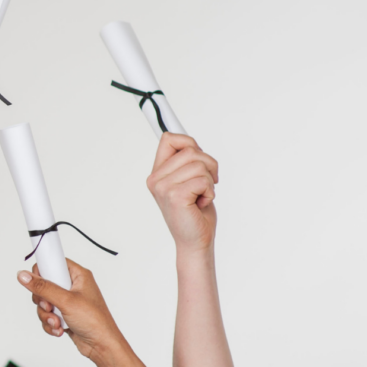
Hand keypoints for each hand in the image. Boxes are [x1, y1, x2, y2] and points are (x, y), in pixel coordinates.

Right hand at [18, 260, 124, 362]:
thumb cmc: (95, 321)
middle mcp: (73, 286)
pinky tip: (59, 329)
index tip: (35, 280)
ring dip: (46, 315)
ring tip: (57, 322)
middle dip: (43, 300)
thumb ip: (43, 287)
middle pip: (44, 284)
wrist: (102, 346)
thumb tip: (24, 276)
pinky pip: (47, 315)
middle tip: (49, 306)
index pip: (54, 262)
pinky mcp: (64, 314)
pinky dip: (50, 323)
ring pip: (44, 302)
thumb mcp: (66, 301)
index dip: (42, 270)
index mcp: (78, 275)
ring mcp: (68, 301)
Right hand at [148, 133, 218, 254]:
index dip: (183, 137)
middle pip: (190, 149)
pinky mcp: (175, 196)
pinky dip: (209, 192)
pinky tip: (200, 203)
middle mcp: (156, 179)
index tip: (180, 125)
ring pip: (199, 164)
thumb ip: (188, 163)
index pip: (169, 140)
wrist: (195, 241)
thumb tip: (190, 144)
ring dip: (209, 181)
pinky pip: (203, 179)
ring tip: (202, 196)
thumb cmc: (195, 213)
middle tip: (209, 182)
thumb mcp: (191, 182)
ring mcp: (163, 187)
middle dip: (209, 164)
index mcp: (158, 174)